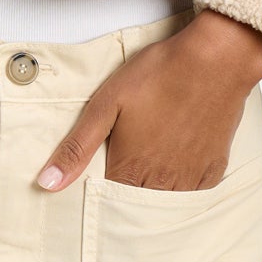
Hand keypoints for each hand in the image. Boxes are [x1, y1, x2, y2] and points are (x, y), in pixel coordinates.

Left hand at [34, 10, 261, 193]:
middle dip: (126, 188)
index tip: (98, 168)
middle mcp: (161, 183)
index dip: (99, 185)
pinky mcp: (213, 168)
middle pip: (136, 202)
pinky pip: (194, 189)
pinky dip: (183, 179)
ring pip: (165, 199)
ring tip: (150, 155)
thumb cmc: (157, 74)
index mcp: (130, 170)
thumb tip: (46, 183)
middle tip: (128, 155)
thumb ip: (76, 147)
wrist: (214, 59)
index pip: (106, 199)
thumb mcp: (106, 103)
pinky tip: (177, 155)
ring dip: (154, 186)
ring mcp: (191, 178)